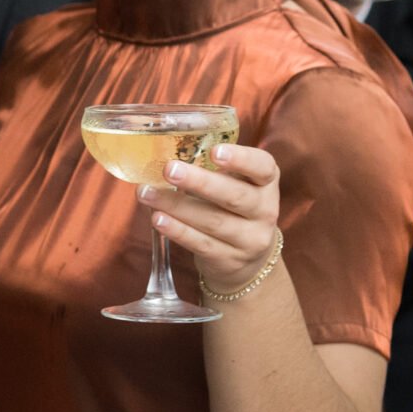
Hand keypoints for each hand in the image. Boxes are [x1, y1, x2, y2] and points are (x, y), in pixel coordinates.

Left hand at [138, 141, 282, 293]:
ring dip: (176, 206)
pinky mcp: (229, 259)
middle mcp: (265, 210)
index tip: (214, 152)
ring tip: (146, 193)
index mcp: (266, 183)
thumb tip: (160, 152)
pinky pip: (201, 243)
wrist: (249, 259)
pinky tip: (157, 218)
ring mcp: (250, 239)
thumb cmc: (232, 207)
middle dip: (200, 182)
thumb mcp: (235, 184)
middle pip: (235, 196)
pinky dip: (177, 230)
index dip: (241, 159)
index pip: (263, 167)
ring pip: (213, 221)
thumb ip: (211, 168)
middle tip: (169, 169)